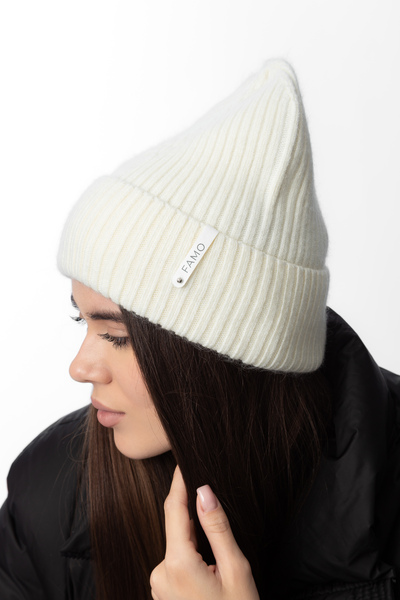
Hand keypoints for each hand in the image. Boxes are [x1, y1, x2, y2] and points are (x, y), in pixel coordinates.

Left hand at [150, 466, 259, 599]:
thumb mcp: (235, 569)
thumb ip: (217, 528)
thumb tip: (204, 492)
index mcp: (178, 564)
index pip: (174, 509)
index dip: (179, 483)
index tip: (183, 462)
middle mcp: (160, 574)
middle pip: (178, 529)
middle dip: (196, 520)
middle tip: (220, 529)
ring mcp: (158, 586)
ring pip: (179, 547)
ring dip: (196, 544)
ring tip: (218, 566)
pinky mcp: (163, 595)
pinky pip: (176, 565)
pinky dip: (191, 560)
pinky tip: (208, 575)